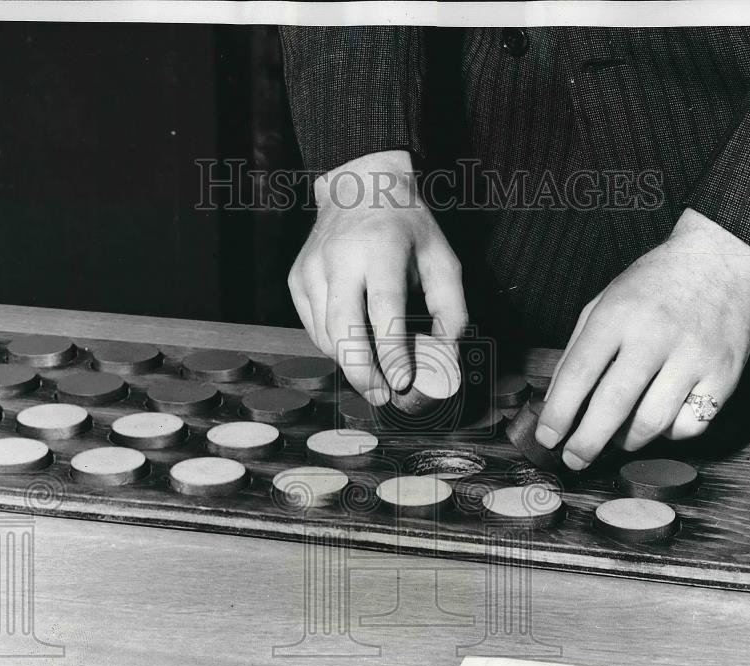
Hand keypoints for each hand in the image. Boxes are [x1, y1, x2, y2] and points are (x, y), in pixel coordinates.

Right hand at [288, 150, 467, 404]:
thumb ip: (451, 310)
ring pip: (324, 333)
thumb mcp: (441, 259)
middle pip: (342, 328)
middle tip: (382, 396)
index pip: (383, 310)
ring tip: (374, 378)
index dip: (391, 351)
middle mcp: (340, 257)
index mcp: (380, 249)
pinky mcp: (298, 277)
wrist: (360, 185)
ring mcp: (312, 267)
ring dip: (349, 364)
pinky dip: (333, 346)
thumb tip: (447, 357)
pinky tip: (354, 349)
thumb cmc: (407, 226)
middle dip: (362, 371)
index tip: (403, 381)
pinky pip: (313, 326)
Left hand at [536, 208, 749, 469]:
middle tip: (574, 459)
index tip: (547, 437)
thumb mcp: (603, 303)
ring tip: (617, 437)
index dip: (559, 412)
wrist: (721, 263)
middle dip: (587, 442)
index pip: (580, 373)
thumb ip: (578, 351)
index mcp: (617, 315)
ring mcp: (694, 356)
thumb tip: (556, 404)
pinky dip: (670, 432)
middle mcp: (655, 335)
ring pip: (652, 423)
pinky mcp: (724, 374)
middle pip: (614, 404)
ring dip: (627, 441)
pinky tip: (661, 417)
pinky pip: (690, 425)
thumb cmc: (652, 288)